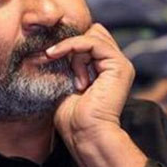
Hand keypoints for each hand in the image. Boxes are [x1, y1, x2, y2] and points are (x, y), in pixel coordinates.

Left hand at [45, 24, 148, 166]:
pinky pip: (92, 41)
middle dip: (73, 43)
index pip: (89, 39)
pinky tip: (58, 56)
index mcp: (105, 69)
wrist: (85, 134)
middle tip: (57, 62)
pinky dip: (73, 45)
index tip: (47, 56)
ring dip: (73, 49)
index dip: (69, 43)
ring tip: (70, 76)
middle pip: (93, 31)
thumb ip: (64, 63)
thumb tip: (48, 46)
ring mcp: (120, 64)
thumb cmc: (72, 118)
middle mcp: (114, 65)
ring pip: (92, 35)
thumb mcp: (64, 82)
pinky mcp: (120, 65)